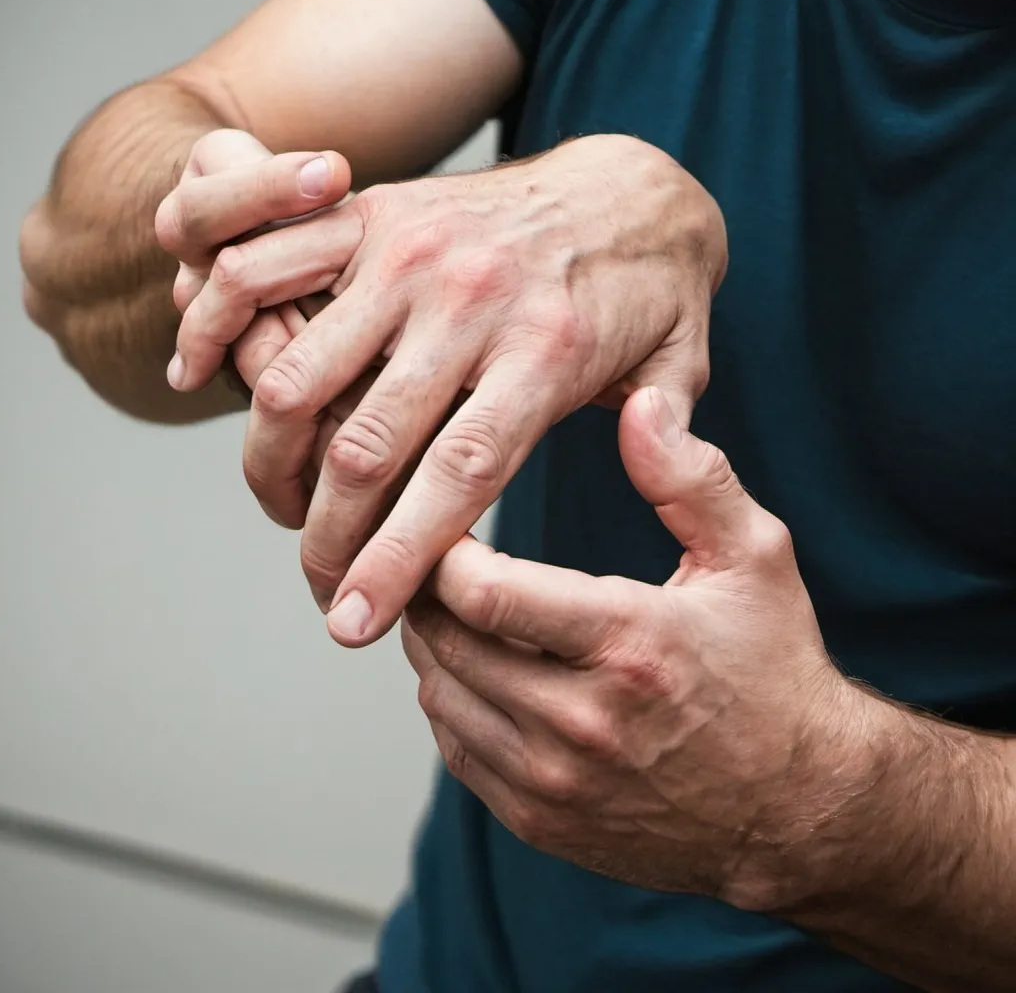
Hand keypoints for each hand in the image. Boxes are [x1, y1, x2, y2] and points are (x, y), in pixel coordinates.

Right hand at [182, 134, 726, 643]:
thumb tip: (654, 480)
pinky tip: (199, 380)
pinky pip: (267, 272)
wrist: (627, 179)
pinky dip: (217, 325)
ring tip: (279, 510)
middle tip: (319, 591)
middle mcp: (467, 303)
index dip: (399, 560)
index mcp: (545, 354)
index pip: (457, 479)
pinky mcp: (372, 218)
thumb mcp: (683, 363)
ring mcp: (409, 253)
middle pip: (367, 445)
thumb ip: (670, 435)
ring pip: (301, 375)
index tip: (357, 624)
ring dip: (270, 459)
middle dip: (327, 536)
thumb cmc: (651, 289)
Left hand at [402, 386, 867, 908]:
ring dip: (437, 642)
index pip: (481, 592)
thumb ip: (691, 479)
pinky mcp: (541, 821)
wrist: (798, 808)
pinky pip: (454, 748)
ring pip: (438, 693)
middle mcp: (581, 723)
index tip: (447, 519)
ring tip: (463, 606)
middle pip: (443, 640)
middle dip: (429, 588)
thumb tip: (641, 407)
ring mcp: (554, 783)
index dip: (442, 547)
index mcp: (628, 645)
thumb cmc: (775, 671)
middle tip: (443, 554)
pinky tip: (484, 668)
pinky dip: (454, 699)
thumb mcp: (755, 558)